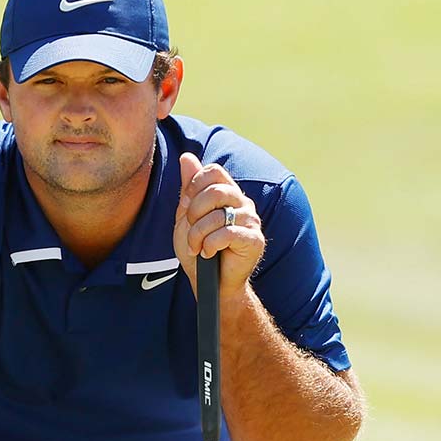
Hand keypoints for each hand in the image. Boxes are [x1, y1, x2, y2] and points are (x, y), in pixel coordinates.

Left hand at [173, 152, 265, 304]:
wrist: (210, 283)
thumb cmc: (198, 250)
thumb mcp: (186, 218)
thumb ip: (188, 188)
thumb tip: (186, 157)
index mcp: (227, 194)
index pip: (213, 172)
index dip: (194, 186)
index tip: (186, 207)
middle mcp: (242, 203)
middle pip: (215, 190)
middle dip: (193, 212)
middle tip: (190, 230)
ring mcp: (251, 220)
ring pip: (218, 214)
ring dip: (198, 234)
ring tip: (196, 247)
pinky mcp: (254, 239)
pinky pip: (226, 233)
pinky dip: (210, 244)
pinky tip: (208, 253)